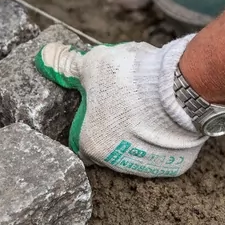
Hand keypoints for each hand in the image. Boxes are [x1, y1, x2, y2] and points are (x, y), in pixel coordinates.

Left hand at [35, 35, 207, 176]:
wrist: (180, 91)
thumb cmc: (129, 80)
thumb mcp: (92, 65)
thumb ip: (67, 66)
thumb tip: (44, 58)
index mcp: (90, 144)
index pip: (81, 135)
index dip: (89, 115)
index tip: (100, 99)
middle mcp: (116, 163)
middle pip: (110, 142)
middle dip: (116, 122)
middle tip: (126, 96)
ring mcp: (148, 167)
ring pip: (138, 148)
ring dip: (140, 131)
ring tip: (149, 103)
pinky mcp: (174, 165)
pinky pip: (166, 150)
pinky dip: (165, 136)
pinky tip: (167, 115)